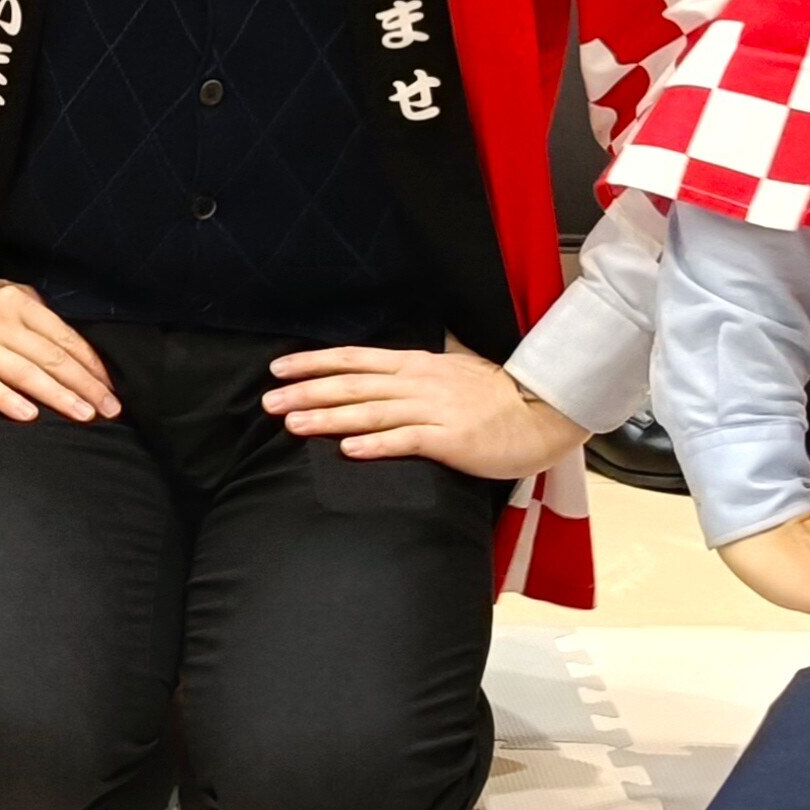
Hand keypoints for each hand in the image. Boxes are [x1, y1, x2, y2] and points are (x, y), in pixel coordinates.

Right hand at [0, 280, 117, 423]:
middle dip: (86, 384)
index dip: (91, 363)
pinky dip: (10, 401)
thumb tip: (68, 334)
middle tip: (111, 408)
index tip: (110, 387)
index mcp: (13, 299)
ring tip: (84, 415)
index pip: (62, 335)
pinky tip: (31, 417)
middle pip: (51, 356)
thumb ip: (29, 308)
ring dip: (59, 396)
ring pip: (26, 372)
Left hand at [263, 340, 576, 483]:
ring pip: (370, 412)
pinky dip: (375, 444)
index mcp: (415, 364)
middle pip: (352, 385)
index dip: (313, 362)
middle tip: (268, 401)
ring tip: (293, 424)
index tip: (278, 368)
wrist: (542, 414)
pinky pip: (406, 441)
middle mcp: (418, 382)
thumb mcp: (452, 369)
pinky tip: (347, 450)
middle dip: (306, 391)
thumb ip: (416, 370)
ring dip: (328, 418)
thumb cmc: (497, 396)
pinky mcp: (449, 438)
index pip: (353, 359)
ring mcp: (433, 409)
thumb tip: (384, 370)